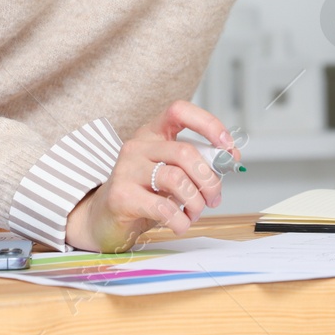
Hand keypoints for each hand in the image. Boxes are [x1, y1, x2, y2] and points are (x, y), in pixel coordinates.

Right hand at [63, 99, 240, 252]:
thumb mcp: (171, 173)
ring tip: (194, 213)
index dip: (208, 123)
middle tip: (214, 198)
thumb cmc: (143, 194)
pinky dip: (180, 220)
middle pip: (185, 152)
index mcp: (152, 134)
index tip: (227, 146)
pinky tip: (179, 224)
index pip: (179, 111)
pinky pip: (163, 207)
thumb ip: (197, 164)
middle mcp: (138, 146)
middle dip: (209, 179)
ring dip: (196, 202)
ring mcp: (127, 169)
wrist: (104, 218)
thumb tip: (230, 159)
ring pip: (177, 179)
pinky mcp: (121, 196)